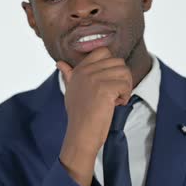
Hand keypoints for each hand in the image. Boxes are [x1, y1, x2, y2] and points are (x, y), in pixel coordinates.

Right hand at [56, 47, 132, 185]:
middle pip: (118, 62)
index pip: (103, 51)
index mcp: (79, 70)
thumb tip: (60, 63)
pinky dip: (126, 96)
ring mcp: (95, 79)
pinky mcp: (105, 89)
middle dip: (122, 78)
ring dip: (125, 87)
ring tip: (116, 99)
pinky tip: (116, 105)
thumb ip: (68, 75)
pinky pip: (126, 85)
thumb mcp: (71, 91)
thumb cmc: (79, 116)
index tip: (109, 81)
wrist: (81, 134)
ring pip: (125, 72)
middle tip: (115, 93)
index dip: (112, 65)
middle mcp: (86, 71)